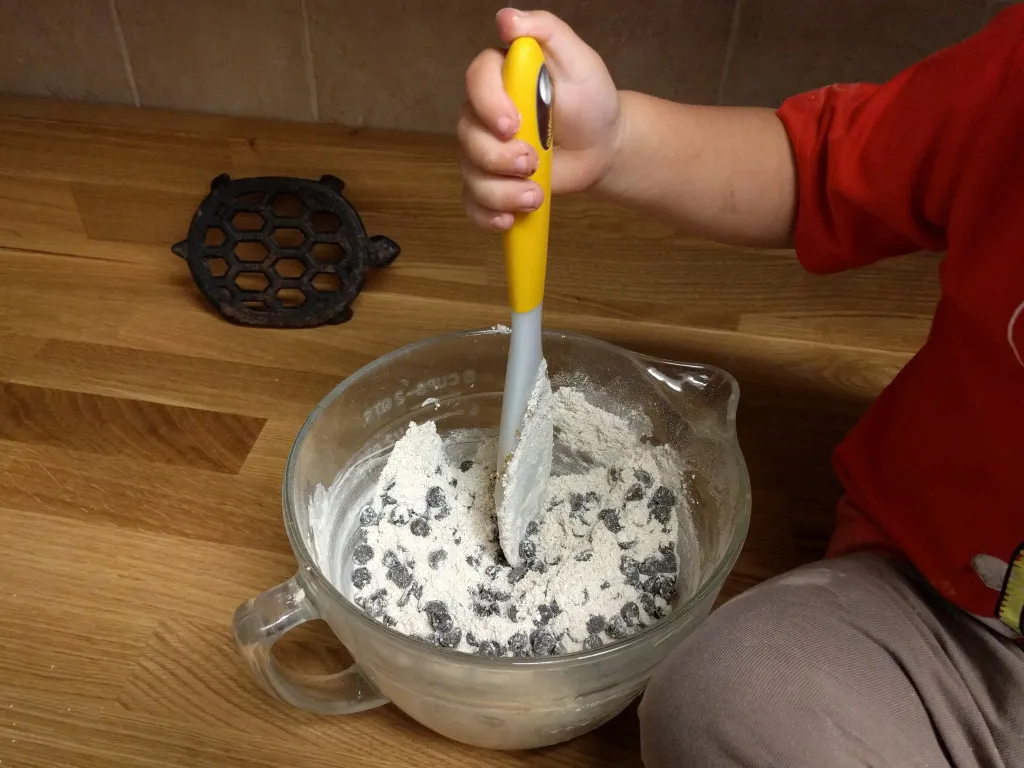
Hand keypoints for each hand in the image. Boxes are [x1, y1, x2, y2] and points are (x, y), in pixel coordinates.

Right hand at [458, 9, 620, 229]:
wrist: (602, 146)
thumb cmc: (591, 101)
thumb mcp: (578, 59)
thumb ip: (546, 32)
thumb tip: (506, 18)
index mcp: (501, 78)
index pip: (475, 80)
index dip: (488, 104)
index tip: (514, 124)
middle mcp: (484, 114)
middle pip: (467, 136)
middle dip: (499, 157)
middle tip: (533, 162)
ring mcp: (485, 152)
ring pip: (470, 174)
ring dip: (501, 192)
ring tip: (534, 195)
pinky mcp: (492, 184)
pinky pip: (473, 203)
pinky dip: (487, 215)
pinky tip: (508, 220)